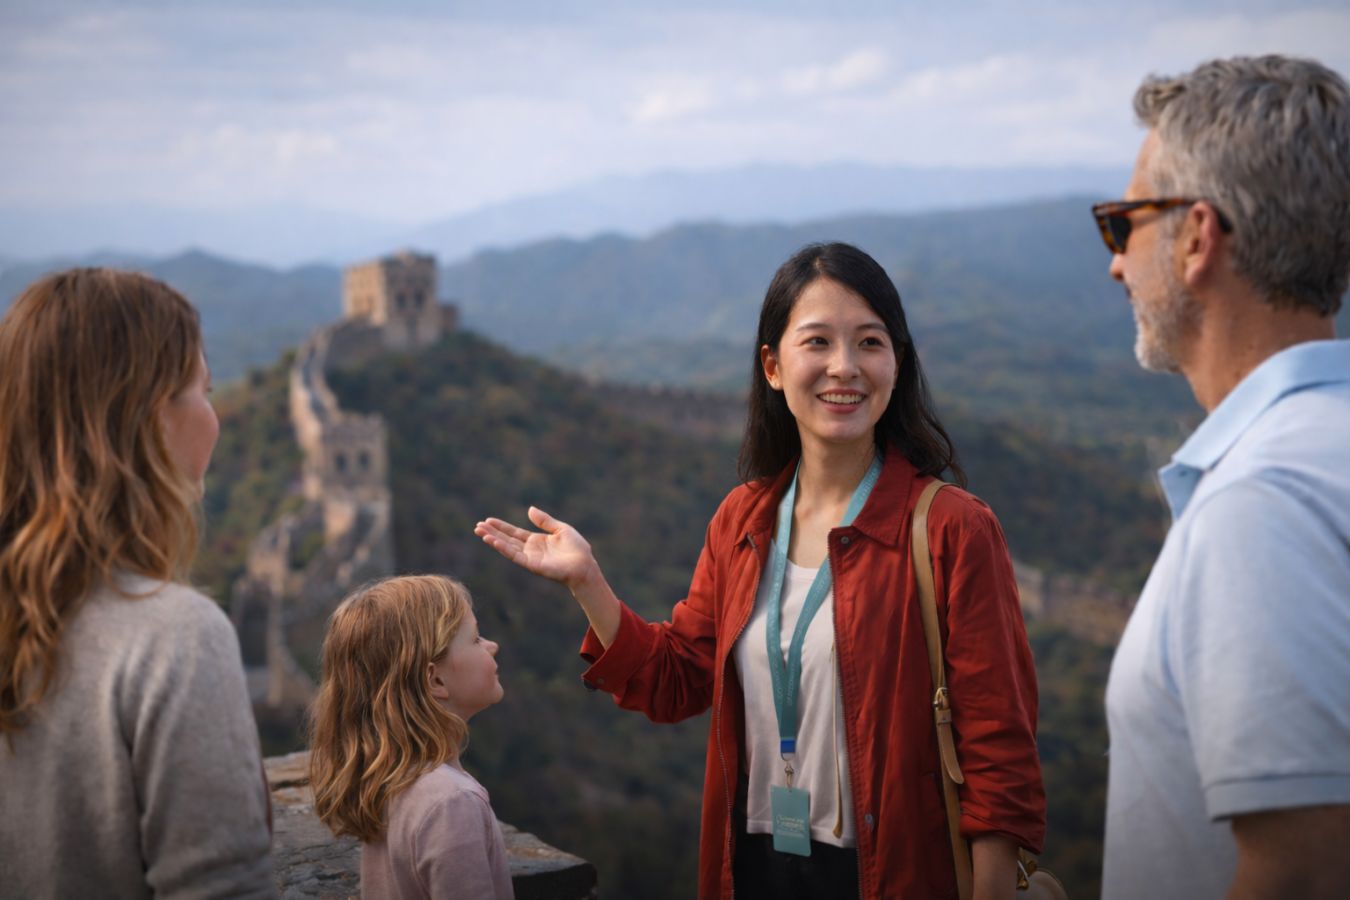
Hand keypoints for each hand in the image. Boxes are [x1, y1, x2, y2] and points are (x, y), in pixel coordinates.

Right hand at [475, 507, 598, 590]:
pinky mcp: (531, 565)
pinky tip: (492, 541)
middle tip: (477, 526)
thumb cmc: (577, 549)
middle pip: (507, 539)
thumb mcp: (561, 529)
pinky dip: (503, 548)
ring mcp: (530, 558)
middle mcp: (530, 550)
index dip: (501, 527)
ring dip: (493, 540)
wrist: (585, 566)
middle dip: (492, 533)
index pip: (514, 533)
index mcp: (537, 541)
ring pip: (507, 547)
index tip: (487, 520)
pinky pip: (514, 555)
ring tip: (479, 532)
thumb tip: (529, 509)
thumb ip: (545, 520)